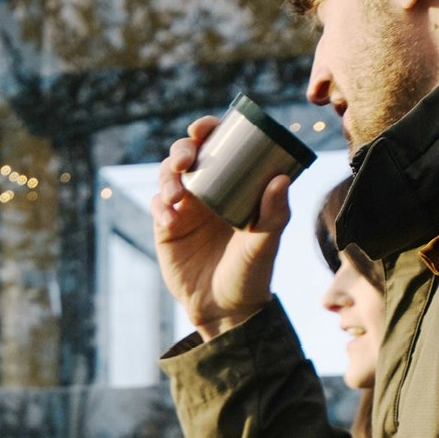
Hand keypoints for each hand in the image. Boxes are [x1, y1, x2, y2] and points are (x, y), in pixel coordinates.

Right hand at [151, 115, 292, 339]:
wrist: (226, 309)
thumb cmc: (252, 273)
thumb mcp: (266, 244)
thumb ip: (275, 214)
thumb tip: (281, 178)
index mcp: (232, 185)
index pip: (219, 147)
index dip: (209, 130)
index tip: (206, 127)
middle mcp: (207, 191)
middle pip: (187, 154)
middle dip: (181, 149)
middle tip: (186, 158)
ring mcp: (185, 209)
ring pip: (167, 176)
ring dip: (168, 177)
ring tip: (176, 195)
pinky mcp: (166, 229)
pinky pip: (158, 207)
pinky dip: (160, 208)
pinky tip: (169, 220)